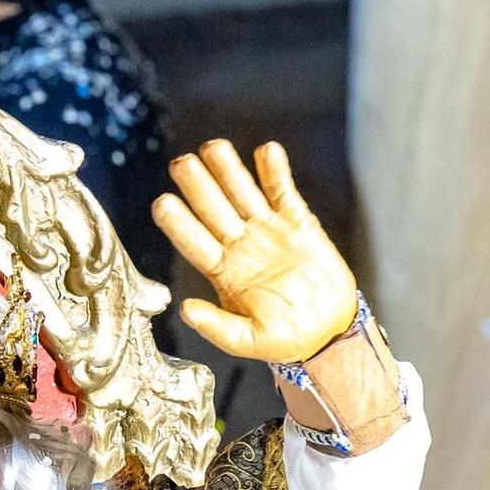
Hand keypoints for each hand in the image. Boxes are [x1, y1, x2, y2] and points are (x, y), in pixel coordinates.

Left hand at [152, 140, 358, 363]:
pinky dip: (275, 172)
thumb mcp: (248, 341)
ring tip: (213, 147)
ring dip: (229, 170)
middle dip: (197, 186)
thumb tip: (185, 310)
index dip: (178, 224)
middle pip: (214, 209)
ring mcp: (268, 232)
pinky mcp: (298, 224)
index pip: (194, 242)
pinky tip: (265, 152)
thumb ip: (217, 326)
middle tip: (181, 164)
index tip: (162, 205)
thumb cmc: (286, 338)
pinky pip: (284, 192)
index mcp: (223, 273)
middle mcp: (241, 247)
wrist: (327, 331)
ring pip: (243, 193)